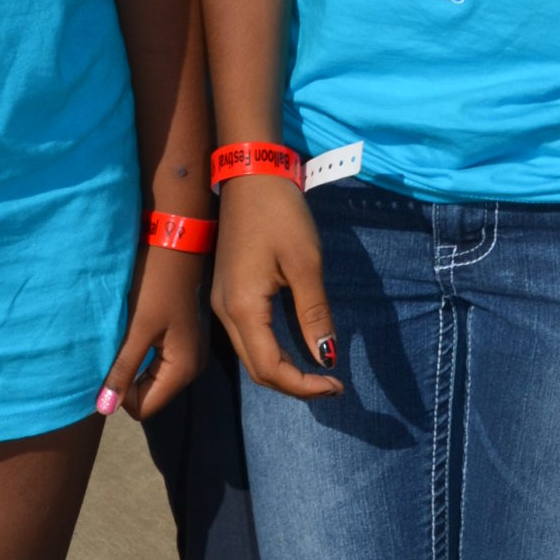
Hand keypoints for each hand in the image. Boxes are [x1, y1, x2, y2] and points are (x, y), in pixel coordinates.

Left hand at [97, 244, 208, 421]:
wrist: (173, 241)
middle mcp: (191, 367)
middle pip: (149, 395)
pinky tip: (132, 332)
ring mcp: (189, 352)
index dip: (121, 393)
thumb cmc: (154, 284)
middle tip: (113, 349)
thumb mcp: (137, 328)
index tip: (109, 363)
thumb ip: (122, 371)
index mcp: (183, 369)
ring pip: (150, 377)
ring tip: (121, 339)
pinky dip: (139, 353)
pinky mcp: (182, 338)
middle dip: (127, 379)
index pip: (145, 408)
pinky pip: (156, 361)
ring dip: (131, 364)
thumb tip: (104, 409)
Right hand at [211, 176, 343, 402]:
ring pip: (250, 355)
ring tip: (318, 370)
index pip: (271, 368)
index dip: (304, 386)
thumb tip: (327, 359)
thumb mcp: (305, 263)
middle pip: (257, 369)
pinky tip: (296, 345)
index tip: (338, 385)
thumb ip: (315, 314)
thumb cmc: (279, 214)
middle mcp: (224, 312)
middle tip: (331, 384)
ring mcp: (221, 302)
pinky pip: (247, 337)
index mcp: (242, 308)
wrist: (249, 173)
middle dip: (294, 385)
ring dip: (283, 370)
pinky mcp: (225, 291)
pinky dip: (272, 352)